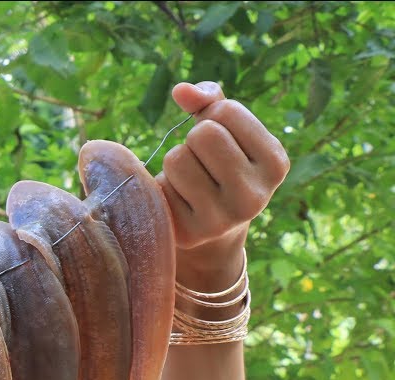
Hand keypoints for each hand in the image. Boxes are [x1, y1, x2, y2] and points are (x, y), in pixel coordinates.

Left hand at [157, 82, 289, 279]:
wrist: (211, 226)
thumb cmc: (218, 165)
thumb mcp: (225, 130)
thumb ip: (208, 101)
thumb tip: (180, 90)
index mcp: (275, 163)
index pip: (227, 111)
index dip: (211, 117)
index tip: (220, 139)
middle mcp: (256, 195)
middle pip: (203, 134)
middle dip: (193, 140)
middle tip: (201, 161)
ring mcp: (224, 219)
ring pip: (177, 159)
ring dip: (175, 163)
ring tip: (190, 180)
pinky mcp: (191, 232)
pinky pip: (160, 186)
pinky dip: (164, 186)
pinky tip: (179, 200)